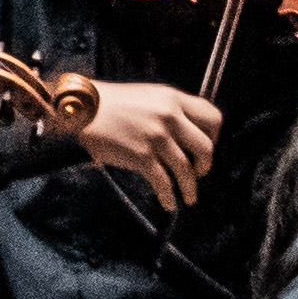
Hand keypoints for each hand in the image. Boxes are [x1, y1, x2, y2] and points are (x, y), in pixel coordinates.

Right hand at [67, 79, 220, 204]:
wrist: (83, 108)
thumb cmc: (113, 103)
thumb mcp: (149, 96)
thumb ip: (171, 110)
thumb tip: (188, 134)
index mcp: (174, 99)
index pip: (212, 117)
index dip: (214, 136)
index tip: (207, 147)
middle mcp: (170, 117)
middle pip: (206, 147)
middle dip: (205, 166)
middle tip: (198, 173)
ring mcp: (156, 137)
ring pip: (187, 170)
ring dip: (190, 187)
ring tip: (189, 196)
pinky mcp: (141, 156)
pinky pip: (164, 182)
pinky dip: (169, 196)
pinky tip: (168, 202)